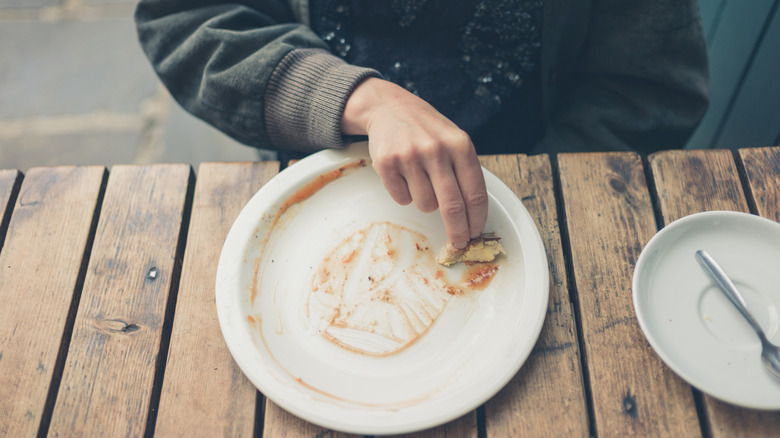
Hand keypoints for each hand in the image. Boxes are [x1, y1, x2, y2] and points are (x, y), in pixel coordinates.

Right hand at [342, 78, 486, 247]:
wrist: (389, 107)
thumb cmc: (427, 129)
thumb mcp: (454, 140)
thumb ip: (464, 171)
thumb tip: (472, 215)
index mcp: (460, 145)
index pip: (474, 193)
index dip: (477, 219)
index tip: (476, 233)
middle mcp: (436, 150)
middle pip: (452, 206)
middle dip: (457, 230)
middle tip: (458, 241)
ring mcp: (410, 156)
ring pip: (425, 205)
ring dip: (425, 202)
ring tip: (421, 180)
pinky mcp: (387, 163)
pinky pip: (401, 198)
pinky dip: (404, 194)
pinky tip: (404, 175)